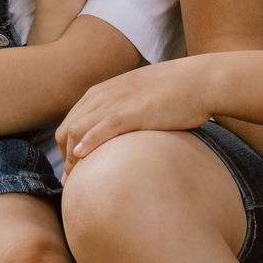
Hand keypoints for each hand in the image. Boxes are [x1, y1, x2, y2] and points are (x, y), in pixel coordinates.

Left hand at [57, 59, 214, 171]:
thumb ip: (122, 113)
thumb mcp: (137, 98)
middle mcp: (103, 95)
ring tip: (73, 181)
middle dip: (63, 157)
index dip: (65, 148)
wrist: (199, 80)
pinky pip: (102, 128)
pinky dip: (88, 143)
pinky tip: (83, 158)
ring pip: (78, 130)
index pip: (70, 122)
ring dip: (71, 158)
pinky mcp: (133, 112)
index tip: (71, 170)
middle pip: (67, 130)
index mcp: (102, 92)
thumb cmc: (174, 92)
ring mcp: (116, 102)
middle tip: (69, 181)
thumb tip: (116, 138)